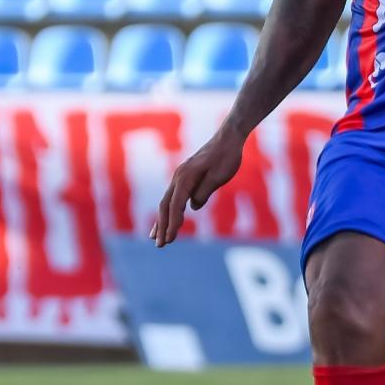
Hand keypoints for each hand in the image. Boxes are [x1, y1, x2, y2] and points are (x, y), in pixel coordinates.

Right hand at [149, 130, 245, 246]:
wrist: (228, 138)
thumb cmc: (227, 157)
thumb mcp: (219, 176)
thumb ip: (204, 191)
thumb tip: (193, 206)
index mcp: (186, 178)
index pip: (176, 205)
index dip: (172, 224)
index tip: (170, 239)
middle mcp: (178, 177)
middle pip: (166, 205)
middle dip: (162, 226)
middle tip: (160, 245)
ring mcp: (180, 176)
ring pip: (167, 201)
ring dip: (162, 220)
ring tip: (156, 238)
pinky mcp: (185, 177)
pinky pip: (173, 197)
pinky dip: (169, 211)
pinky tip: (169, 220)